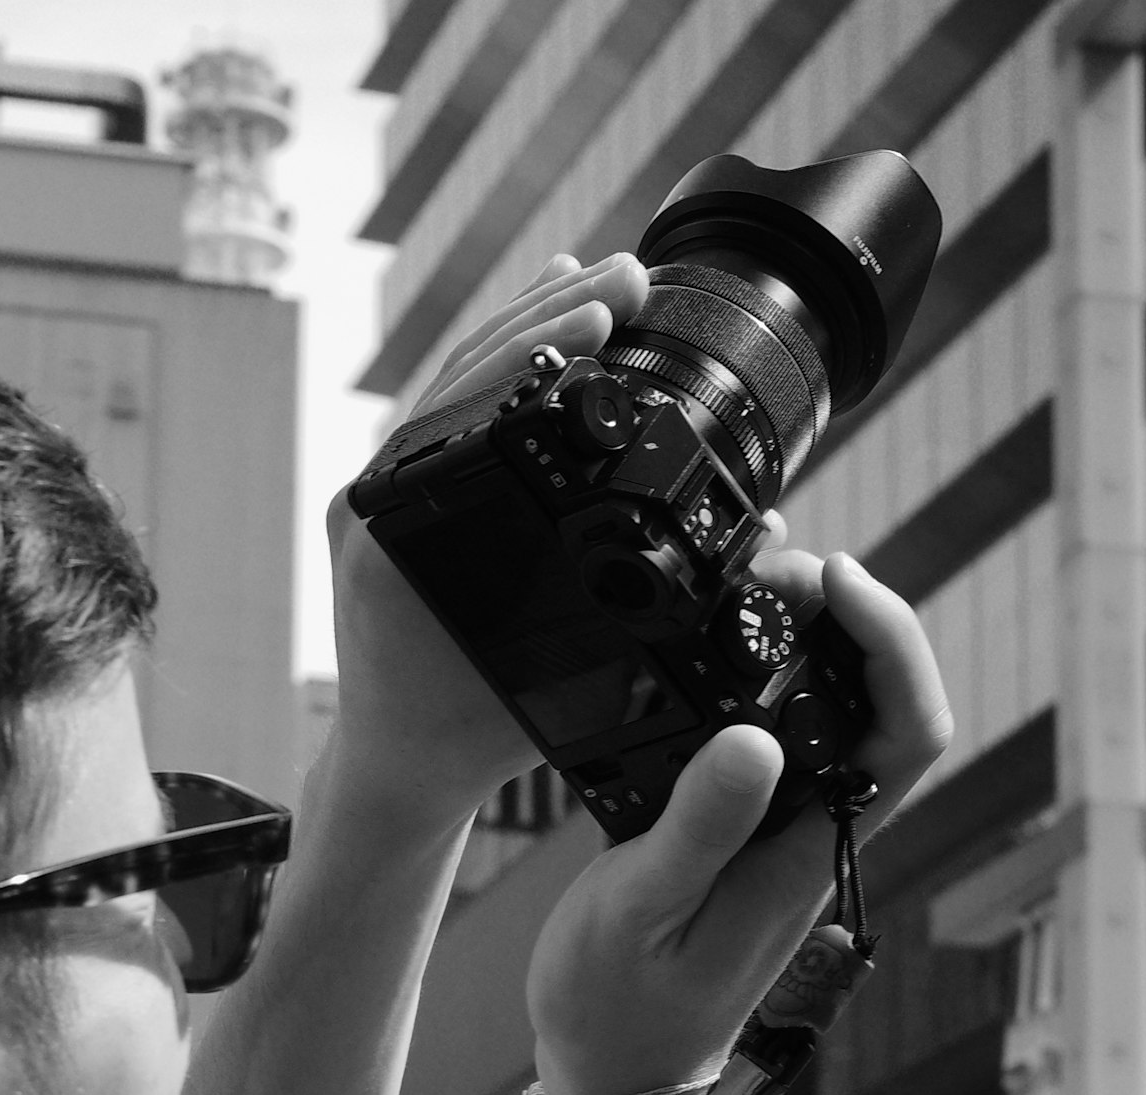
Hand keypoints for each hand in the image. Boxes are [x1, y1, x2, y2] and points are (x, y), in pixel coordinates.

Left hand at [322, 253, 648, 808]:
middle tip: (626, 276)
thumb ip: (655, 625)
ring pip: (462, 381)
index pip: (464, 407)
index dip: (536, 347)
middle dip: (550, 314)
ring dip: (536, 322)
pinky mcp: (405, 494)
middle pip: (465, 373)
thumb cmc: (471, 733)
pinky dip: (510, 362)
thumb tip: (765, 537)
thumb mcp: (557, 686)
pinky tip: (564, 319)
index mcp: (395, 533)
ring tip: (609, 279)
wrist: (403, 768)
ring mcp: (388, 492)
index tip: (601, 310)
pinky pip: (459, 410)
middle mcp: (380, 498)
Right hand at [523, 551, 952, 1094]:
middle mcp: (813, 826)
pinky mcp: (739, 824)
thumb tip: (755, 737)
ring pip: (833, 706)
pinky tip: (713, 634)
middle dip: (850, 612)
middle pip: (884, 698)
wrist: (611, 1074)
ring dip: (807, 633)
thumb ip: (700, 828)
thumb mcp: (642, 911)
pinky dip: (757, 667)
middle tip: (776, 561)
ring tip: (748, 577)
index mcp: (808, 848)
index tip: (832, 578)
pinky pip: (775, 726)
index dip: (893, 638)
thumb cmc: (620, 1009)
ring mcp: (781, 826)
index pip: (910, 729)